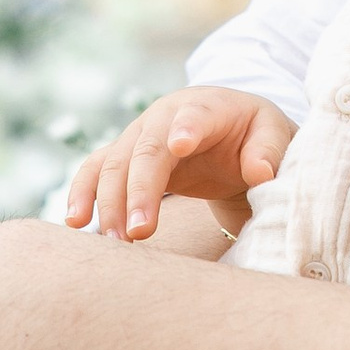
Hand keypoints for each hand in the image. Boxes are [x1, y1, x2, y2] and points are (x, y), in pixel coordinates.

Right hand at [65, 88, 296, 242]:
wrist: (230, 130)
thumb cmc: (254, 134)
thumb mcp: (273, 135)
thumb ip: (268, 151)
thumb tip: (260, 173)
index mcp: (206, 106)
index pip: (195, 114)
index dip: (186, 127)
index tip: (180, 146)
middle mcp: (164, 117)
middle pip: (145, 150)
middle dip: (139, 191)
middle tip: (141, 233)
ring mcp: (140, 136)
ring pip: (114, 164)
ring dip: (109, 202)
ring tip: (115, 242)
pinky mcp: (126, 158)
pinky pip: (96, 171)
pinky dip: (83, 193)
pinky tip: (76, 222)